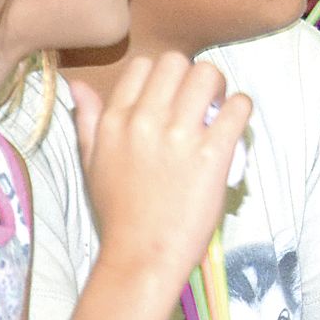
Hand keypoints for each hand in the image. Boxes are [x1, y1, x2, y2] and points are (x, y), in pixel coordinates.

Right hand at [72, 53, 249, 288]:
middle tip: (202, 101)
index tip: (173, 97)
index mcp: (115, 121)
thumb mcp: (91, 164)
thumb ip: (87, 120)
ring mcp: (179, 136)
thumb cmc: (118, 214)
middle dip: (193, 76)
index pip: (144, 65)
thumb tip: (78, 85)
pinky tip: (234, 127)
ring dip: (220, 88)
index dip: (164, 76)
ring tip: (219, 111)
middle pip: (177, 61)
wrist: (141, 257)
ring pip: (209, 74)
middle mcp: (145, 120)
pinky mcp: (213, 153)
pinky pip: (238, 107)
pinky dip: (241, 110)